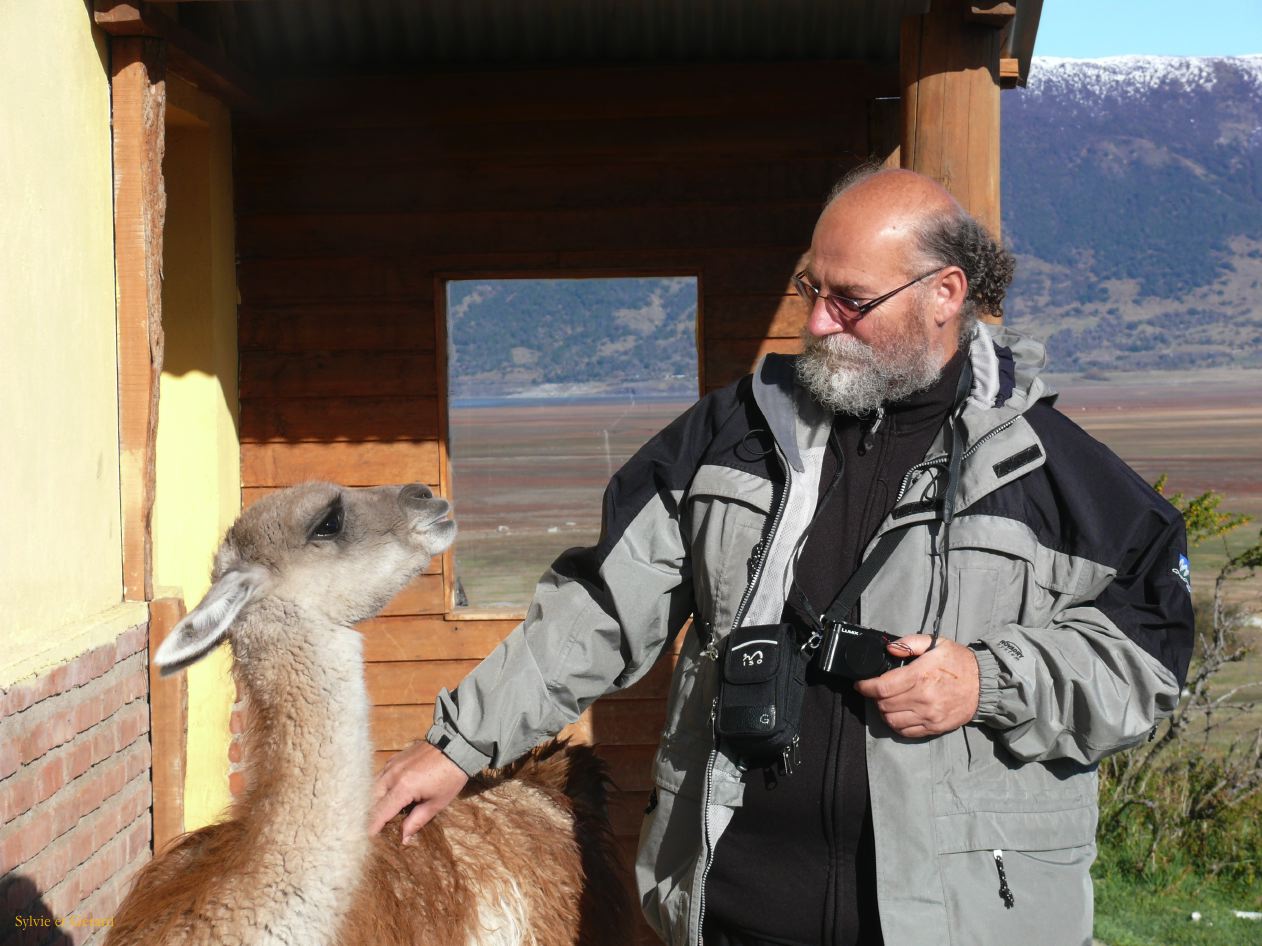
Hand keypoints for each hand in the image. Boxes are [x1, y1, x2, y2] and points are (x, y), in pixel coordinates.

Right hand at [370, 740, 468, 841]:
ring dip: (374, 802)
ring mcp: (391, 764)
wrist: (455, 747)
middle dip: (371, 815)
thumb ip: (416, 821)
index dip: (371, 827)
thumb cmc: (450, 777)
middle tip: (375, 829)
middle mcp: (392, 775)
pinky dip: (380, 789)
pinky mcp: (394, 758)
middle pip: (371, 800)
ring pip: (373, 787)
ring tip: (380, 815)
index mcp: (403, 788)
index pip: (380, 812)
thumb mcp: (436, 803)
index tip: (367, 840)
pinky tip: (386, 796)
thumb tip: (403, 838)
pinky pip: (380, 776)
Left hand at [853, 635, 979, 737]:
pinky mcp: (935, 727)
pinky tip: (899, 713)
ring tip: (887, 702)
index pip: (881, 687)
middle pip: (883, 705)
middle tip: (877, 690)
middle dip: (874, 697)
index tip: (860, 684)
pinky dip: (897, 724)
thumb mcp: (936, 643)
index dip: (865, 686)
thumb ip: (910, 643)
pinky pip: (906, 732)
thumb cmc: (958, 662)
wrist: (985, 684)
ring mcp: (929, 716)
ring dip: (884, 712)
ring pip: (891, 720)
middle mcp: (923, 698)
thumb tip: (889, 648)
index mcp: (920, 676)